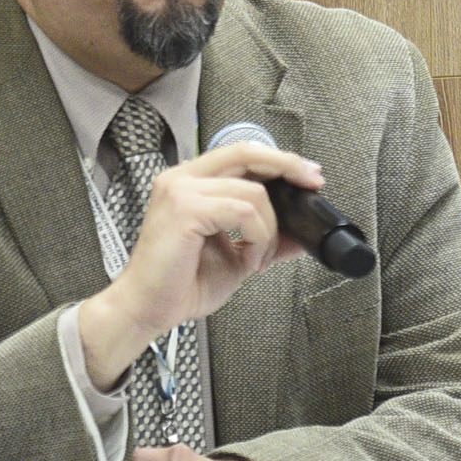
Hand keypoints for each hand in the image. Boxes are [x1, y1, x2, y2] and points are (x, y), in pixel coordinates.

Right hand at [75, 139, 325, 388]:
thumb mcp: (236, 257)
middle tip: (312, 184)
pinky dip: (257, 238)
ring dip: (268, 230)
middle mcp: (181, 179)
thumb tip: (299, 235)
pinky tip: (248, 260)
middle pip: (246, 153)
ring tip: (257, 258)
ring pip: (252, 193)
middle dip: (287, 166)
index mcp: (190, 183)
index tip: (306, 175)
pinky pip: (243, 212)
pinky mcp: (185, 209)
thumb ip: (265, 240)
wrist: (148, 308)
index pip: (240, 155)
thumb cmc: (180, 283)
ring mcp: (181, 191)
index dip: (277, 160)